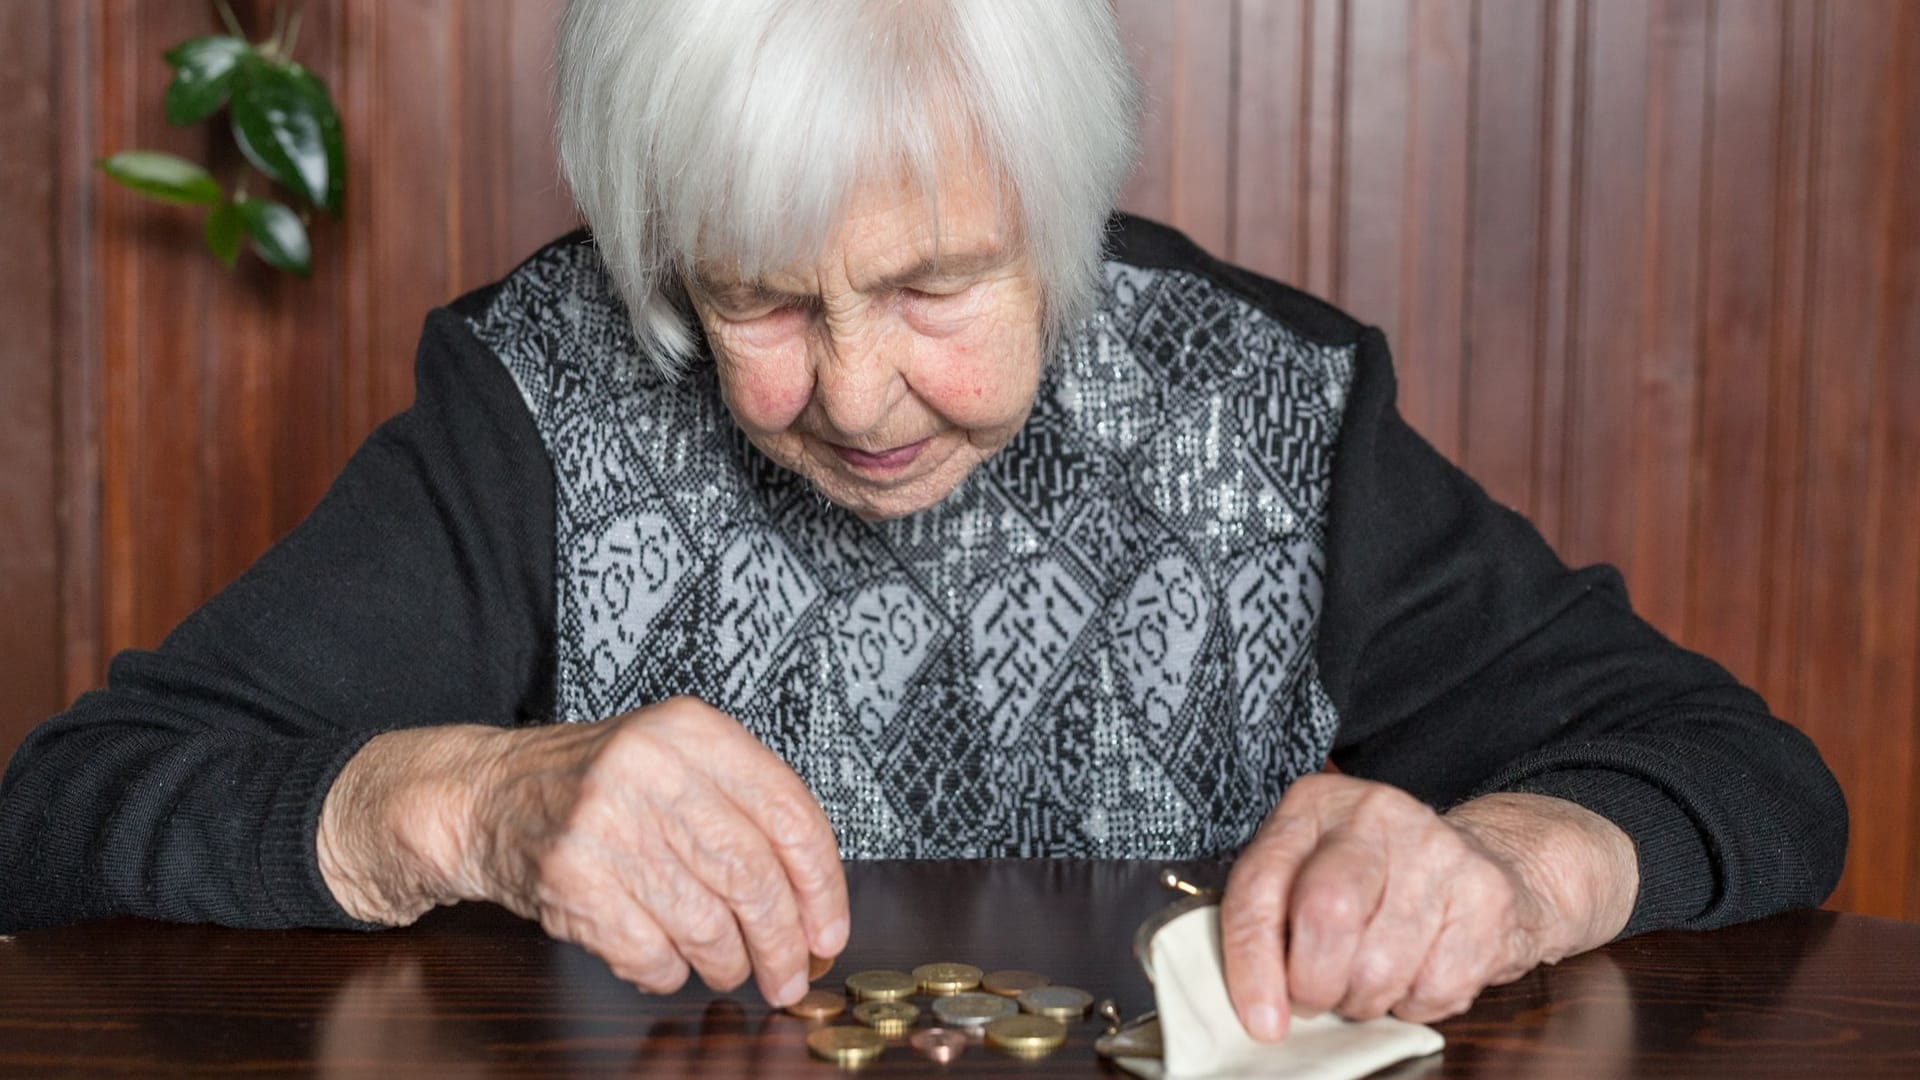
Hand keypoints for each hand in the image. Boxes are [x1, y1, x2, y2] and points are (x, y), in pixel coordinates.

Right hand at [318, 697, 848, 1007]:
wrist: (484, 795)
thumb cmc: (596, 785)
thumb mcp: (674, 760)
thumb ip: (743, 809)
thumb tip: (813, 905)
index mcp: (691, 730)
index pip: (788, 812)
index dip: (821, 885)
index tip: (828, 931)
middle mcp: (650, 768)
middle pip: (752, 877)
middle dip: (782, 943)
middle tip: (789, 975)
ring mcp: (606, 825)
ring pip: (706, 924)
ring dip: (726, 964)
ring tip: (725, 967)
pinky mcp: (571, 879)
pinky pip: (650, 954)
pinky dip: (667, 971)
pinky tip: (664, 958)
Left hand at [1218, 774, 1635, 1039]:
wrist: (1492, 858)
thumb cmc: (1379, 878)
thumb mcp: (1310, 871)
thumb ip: (1272, 918)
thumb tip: (1256, 1005)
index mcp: (1314, 804)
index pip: (1260, 886)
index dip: (1252, 963)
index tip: (1261, 1018)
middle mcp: (1375, 814)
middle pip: (1325, 916)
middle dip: (1315, 983)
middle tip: (1319, 997)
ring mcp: (1437, 849)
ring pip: (1379, 966)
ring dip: (1366, 1000)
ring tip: (1370, 981)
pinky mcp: (1486, 895)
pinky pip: (1434, 987)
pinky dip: (1416, 1004)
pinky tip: (1418, 973)